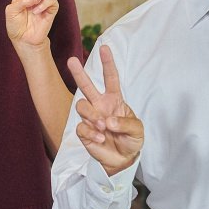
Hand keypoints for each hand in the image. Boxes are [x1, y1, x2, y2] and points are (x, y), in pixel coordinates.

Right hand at [67, 45, 143, 173]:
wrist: (122, 160)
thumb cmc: (131, 140)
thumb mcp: (137, 130)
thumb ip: (125, 123)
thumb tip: (108, 120)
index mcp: (114, 100)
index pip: (111, 78)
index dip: (108, 63)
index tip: (104, 48)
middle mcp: (99, 105)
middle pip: (86, 86)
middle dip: (79, 73)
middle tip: (71, 60)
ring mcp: (91, 118)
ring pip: (81, 106)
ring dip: (92, 115)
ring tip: (102, 127)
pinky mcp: (84, 131)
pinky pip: (81, 127)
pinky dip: (91, 133)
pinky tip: (100, 138)